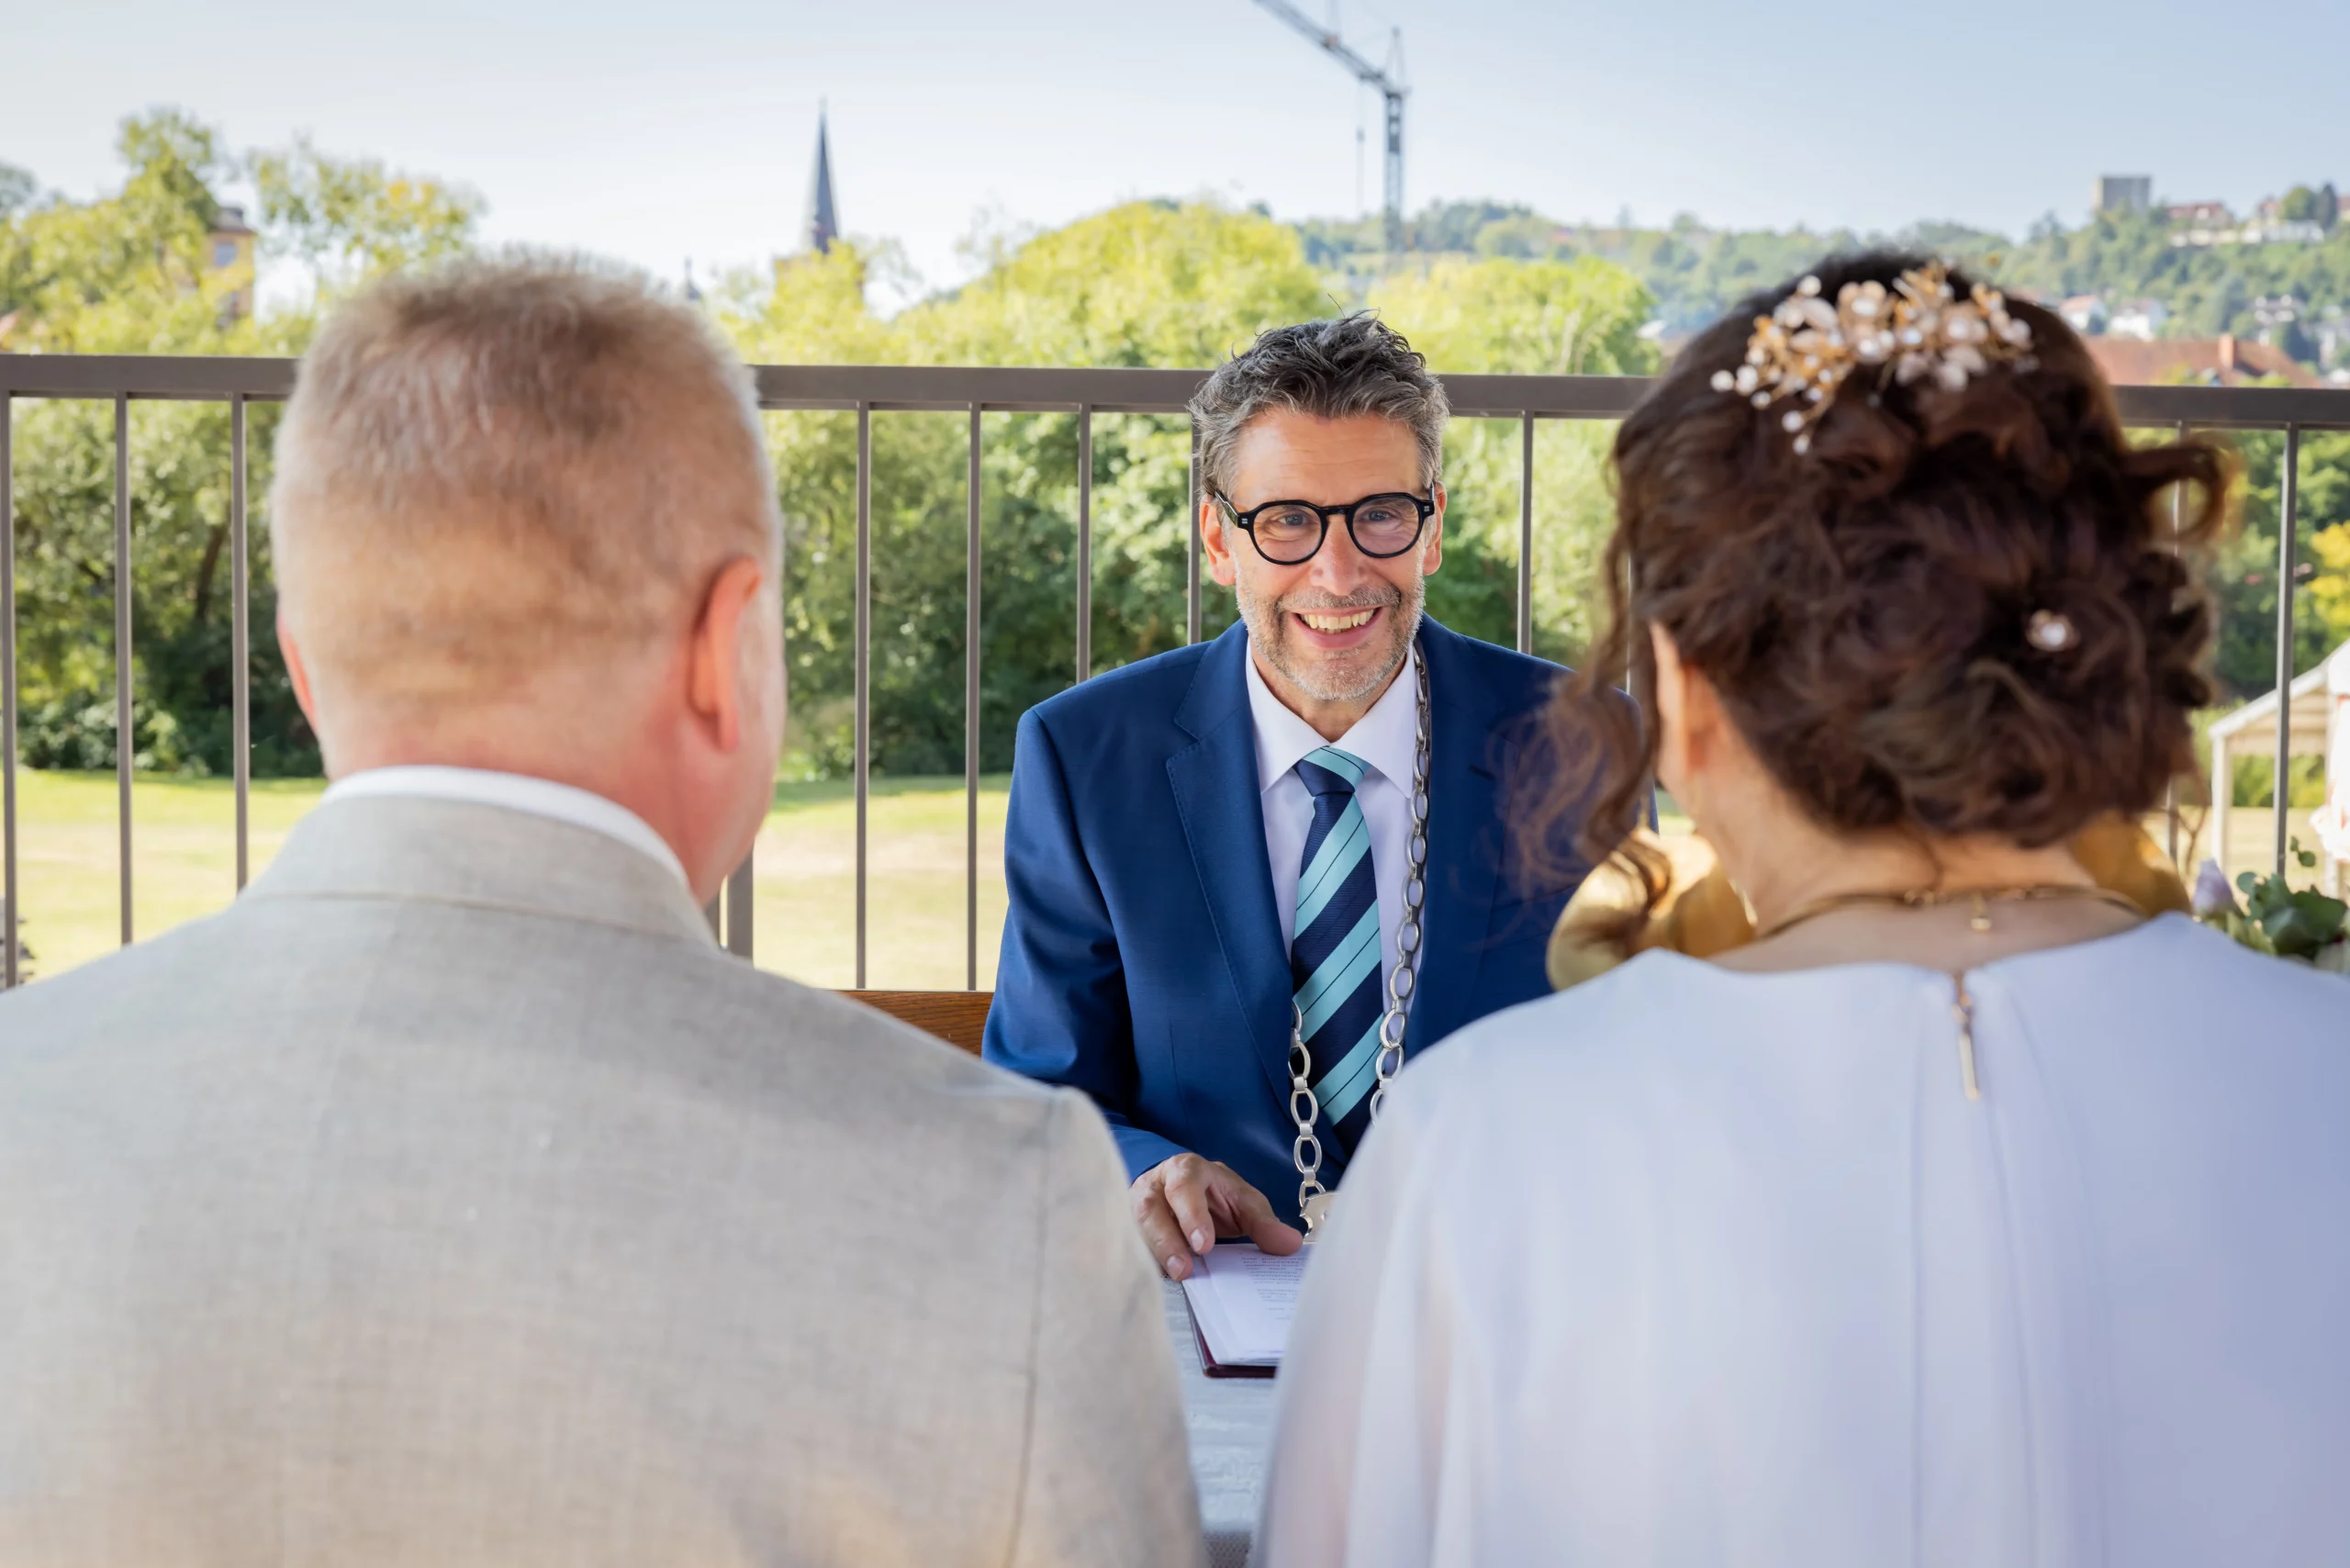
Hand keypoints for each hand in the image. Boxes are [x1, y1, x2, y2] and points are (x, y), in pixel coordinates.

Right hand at [1130, 1153, 1302, 1280]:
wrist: (1184, 1190)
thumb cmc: (1214, 1196)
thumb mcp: (1243, 1203)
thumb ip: (1263, 1223)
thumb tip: (1290, 1245)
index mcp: (1186, 1170)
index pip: (1183, 1185)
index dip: (1191, 1214)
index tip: (1205, 1245)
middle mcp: (1154, 1185)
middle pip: (1150, 1208)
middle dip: (1165, 1240)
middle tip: (1184, 1270)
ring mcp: (1134, 1208)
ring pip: (1133, 1229)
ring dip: (1153, 1256)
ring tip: (1174, 1279)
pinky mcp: (1128, 1231)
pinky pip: (1128, 1248)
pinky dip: (1141, 1266)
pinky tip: (1155, 1284)